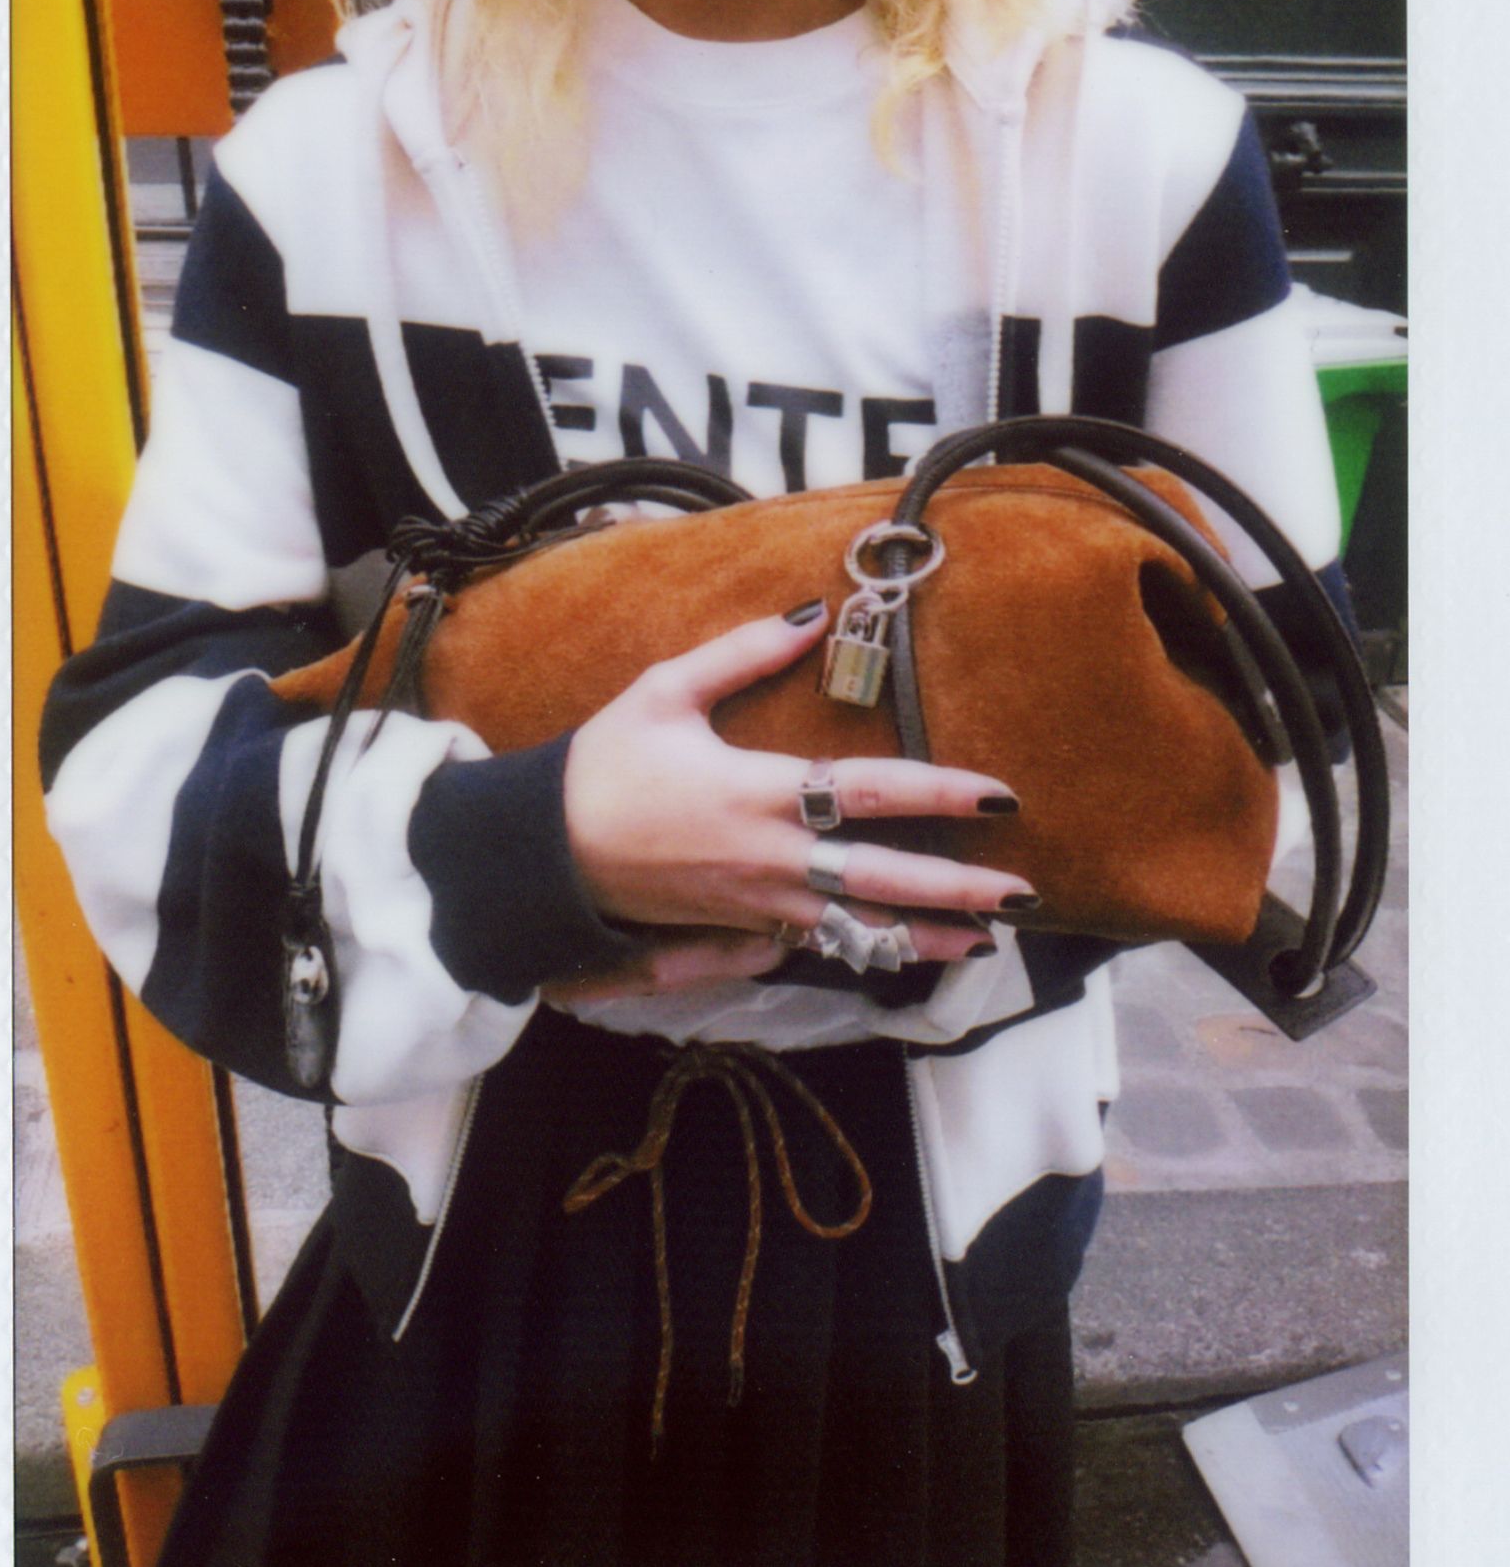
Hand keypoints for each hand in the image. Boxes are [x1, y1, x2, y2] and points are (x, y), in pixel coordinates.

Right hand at [561, 601, 1038, 982]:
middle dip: (957, 888)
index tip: (999, 795)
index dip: (940, 792)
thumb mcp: (664, 692)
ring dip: (925, 932)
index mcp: (757, 790)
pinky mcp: (739, 927)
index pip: (871, 790)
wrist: (545, 854)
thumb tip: (812, 615)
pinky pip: (818, 942)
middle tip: (1022, 895)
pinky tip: (909, 950)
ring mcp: (756, 900)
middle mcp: (769, 855)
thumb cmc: (603, 766)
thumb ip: (742, 653)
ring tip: (986, 938)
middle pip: (881, 876)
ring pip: (857, 925)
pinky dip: (869, 948)